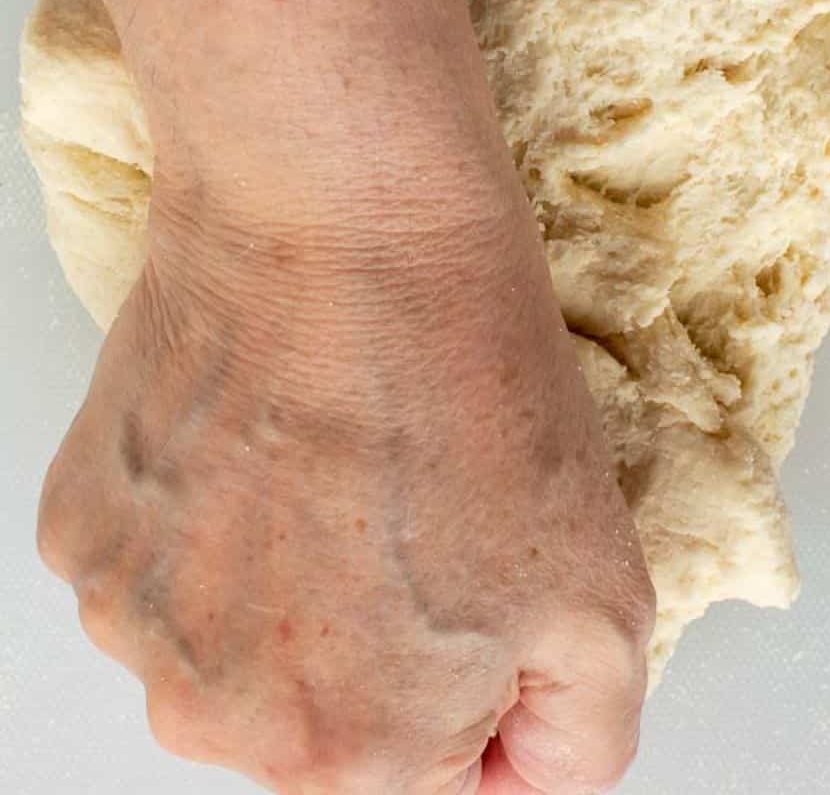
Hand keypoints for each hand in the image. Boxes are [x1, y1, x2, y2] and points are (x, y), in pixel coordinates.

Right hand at [36, 159, 653, 793]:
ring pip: (243, 642)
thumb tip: (524, 771)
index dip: (483, 679)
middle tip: (419, 503)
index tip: (485, 583)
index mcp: (352, 754)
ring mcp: (134, 621)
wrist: (343, 226)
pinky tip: (269, 431)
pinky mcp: (85, 527)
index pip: (437, 781)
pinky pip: (175, 562)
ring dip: (293, 577)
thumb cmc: (474, 389)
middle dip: (390, 642)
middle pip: (329, 722)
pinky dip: (221, 514)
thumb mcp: (607, 592)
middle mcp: (217, 720)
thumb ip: (578, 733)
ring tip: (339, 457)